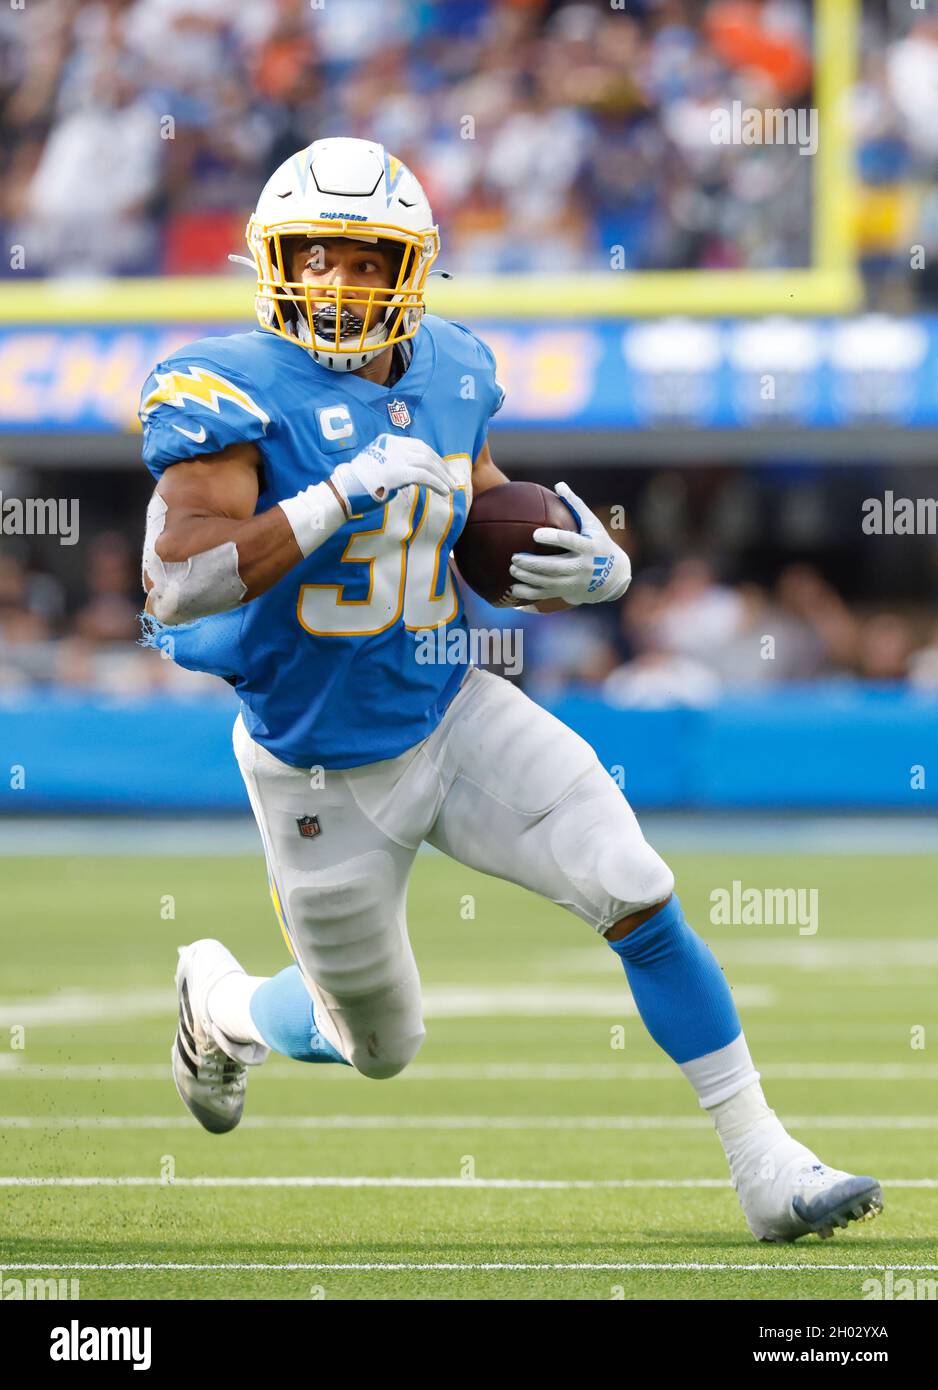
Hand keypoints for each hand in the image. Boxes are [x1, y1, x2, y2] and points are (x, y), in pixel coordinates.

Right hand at [331, 434, 458, 516]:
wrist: (344, 491)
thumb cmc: (359, 484)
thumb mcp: (379, 465)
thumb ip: (396, 464)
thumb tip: (413, 474)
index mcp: (389, 441)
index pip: (419, 446)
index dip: (434, 458)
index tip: (443, 470)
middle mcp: (394, 445)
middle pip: (426, 453)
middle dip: (442, 467)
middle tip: (452, 480)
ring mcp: (396, 457)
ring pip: (428, 464)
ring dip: (442, 477)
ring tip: (451, 488)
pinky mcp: (398, 472)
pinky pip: (424, 476)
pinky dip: (437, 484)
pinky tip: (444, 492)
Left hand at [508, 481, 630, 605]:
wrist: (614, 576)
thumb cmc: (599, 543)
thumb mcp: (593, 524)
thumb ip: (576, 505)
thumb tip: (559, 484)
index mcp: (588, 547)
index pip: (570, 542)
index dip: (553, 539)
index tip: (535, 534)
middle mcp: (582, 566)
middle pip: (555, 567)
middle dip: (533, 564)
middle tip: (514, 557)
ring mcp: (575, 582)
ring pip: (549, 582)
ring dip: (528, 578)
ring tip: (512, 569)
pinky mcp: (568, 592)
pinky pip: (546, 595)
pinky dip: (529, 594)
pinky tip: (514, 588)